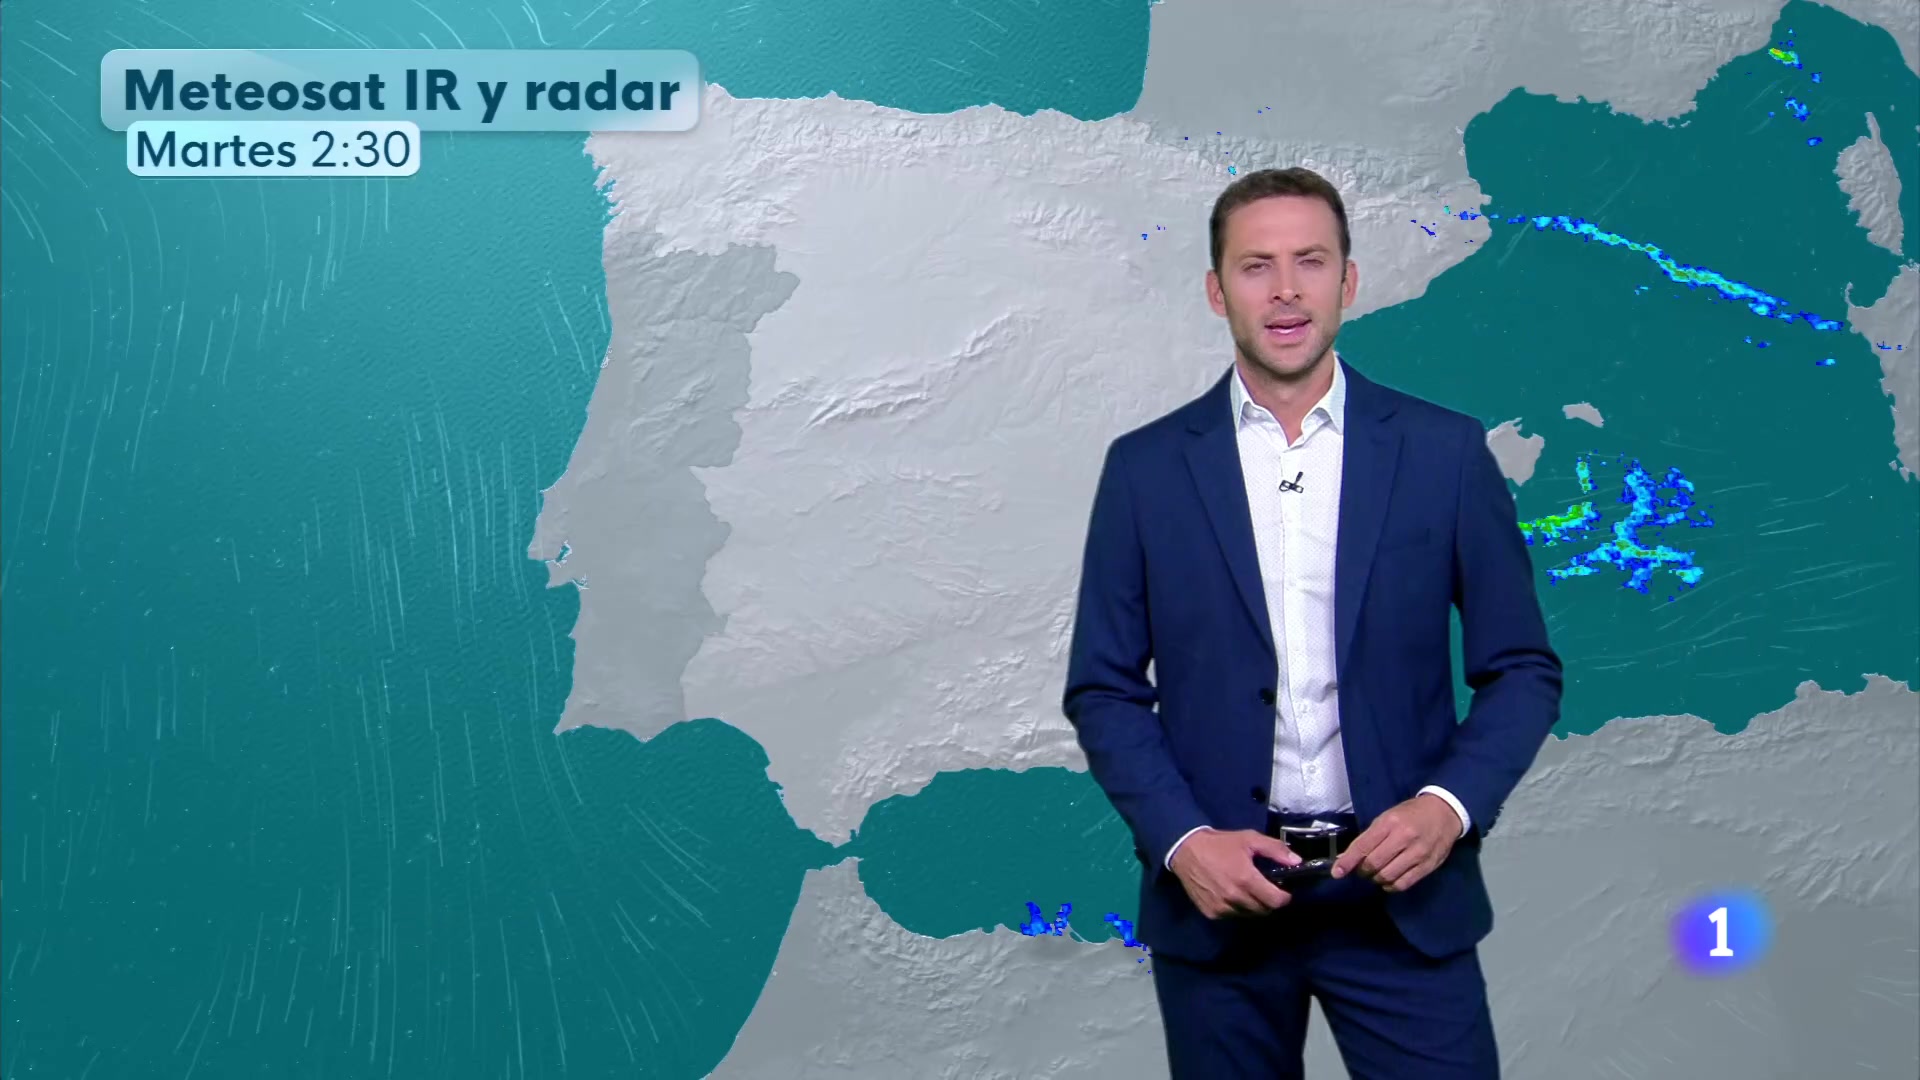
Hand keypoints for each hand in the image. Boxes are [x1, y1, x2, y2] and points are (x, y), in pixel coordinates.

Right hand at [1168, 828, 1299, 918]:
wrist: (1186, 850)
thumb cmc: (1220, 844)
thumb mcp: (1249, 839)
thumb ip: (1275, 849)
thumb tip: (1297, 861)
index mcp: (1247, 880)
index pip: (1276, 901)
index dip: (1284, 897)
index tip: (1283, 890)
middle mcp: (1235, 897)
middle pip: (1264, 910)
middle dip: (1269, 901)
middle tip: (1265, 888)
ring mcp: (1222, 907)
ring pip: (1248, 914)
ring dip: (1253, 906)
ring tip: (1248, 891)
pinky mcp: (1211, 913)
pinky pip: (1232, 915)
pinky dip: (1236, 908)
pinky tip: (1232, 894)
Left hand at [1331, 793, 1462, 892]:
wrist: (1445, 813)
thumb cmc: (1411, 814)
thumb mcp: (1387, 818)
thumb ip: (1368, 838)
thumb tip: (1347, 857)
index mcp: (1390, 823)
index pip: (1363, 846)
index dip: (1347, 862)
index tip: (1337, 872)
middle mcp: (1404, 838)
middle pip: (1374, 864)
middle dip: (1362, 871)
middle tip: (1362, 870)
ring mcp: (1418, 853)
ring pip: (1388, 876)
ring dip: (1376, 879)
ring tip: (1376, 874)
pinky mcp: (1428, 866)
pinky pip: (1404, 884)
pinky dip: (1391, 886)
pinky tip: (1388, 881)